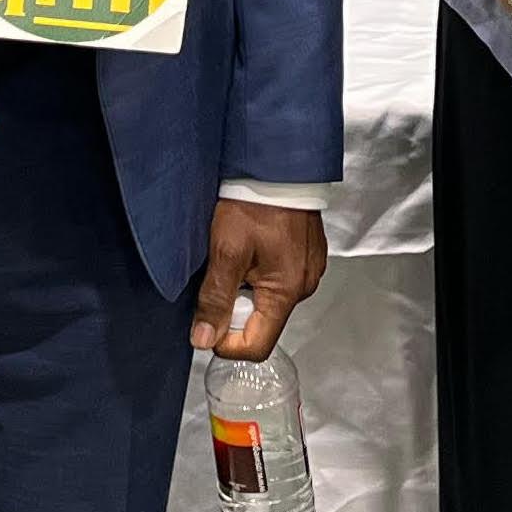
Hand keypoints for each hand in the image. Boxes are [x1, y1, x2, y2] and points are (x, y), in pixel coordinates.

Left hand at [191, 198, 327, 356]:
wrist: (278, 165)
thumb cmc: (254, 204)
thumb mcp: (225, 252)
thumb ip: (215, 299)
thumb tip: (203, 339)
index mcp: (287, 291)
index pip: (257, 346)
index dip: (227, 342)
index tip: (207, 321)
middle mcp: (304, 287)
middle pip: (262, 324)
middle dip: (235, 310)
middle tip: (219, 275)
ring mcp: (308, 271)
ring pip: (269, 301)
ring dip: (246, 289)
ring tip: (235, 256)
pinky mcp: (307, 256)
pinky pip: (278, 280)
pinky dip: (259, 273)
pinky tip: (250, 248)